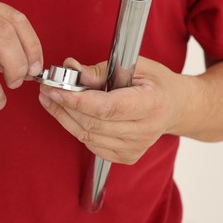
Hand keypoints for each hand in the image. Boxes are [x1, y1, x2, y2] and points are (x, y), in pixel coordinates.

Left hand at [38, 57, 185, 163]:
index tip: (55, 89)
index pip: (106, 108)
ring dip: (65, 118)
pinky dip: (77, 129)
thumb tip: (71, 69)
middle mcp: (145, 131)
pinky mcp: (127, 156)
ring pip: (88, 137)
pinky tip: (69, 115)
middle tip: (46, 91)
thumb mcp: (135, 66)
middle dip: (64, 108)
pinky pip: (92, 145)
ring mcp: (135, 148)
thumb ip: (101, 70)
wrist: (176, 107)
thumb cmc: (156, 83)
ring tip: (51, 100)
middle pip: (93, 125)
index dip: (76, 101)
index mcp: (151, 104)